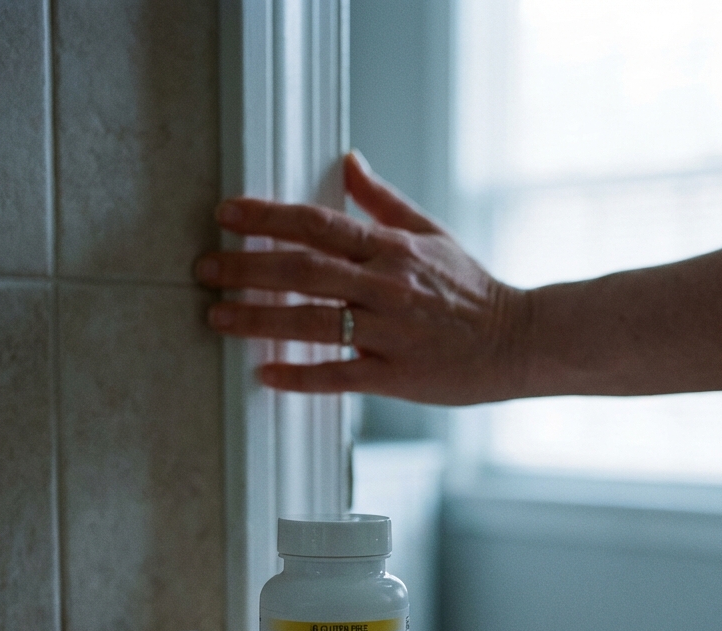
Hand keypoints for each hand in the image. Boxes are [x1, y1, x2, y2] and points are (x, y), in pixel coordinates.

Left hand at [196, 151, 530, 404]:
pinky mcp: (396, 376)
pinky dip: (300, 376)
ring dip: (258, 319)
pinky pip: (338, 376)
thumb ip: (385, 202)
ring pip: (311, 322)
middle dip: (246, 268)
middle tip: (204, 268)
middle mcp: (386, 287)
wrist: (517, 342)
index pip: (318, 224)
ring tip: (217, 316)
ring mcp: (390, 333)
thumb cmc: (472, 291)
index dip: (267, 217)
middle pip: (303, 270)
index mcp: (393, 249)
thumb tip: (349, 162)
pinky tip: (265, 374)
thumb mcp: (432, 235)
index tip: (226, 216)